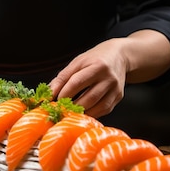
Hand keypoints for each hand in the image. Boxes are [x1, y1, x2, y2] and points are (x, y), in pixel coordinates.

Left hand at [49, 30, 169, 117]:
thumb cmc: (95, 58)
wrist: (120, 56)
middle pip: (89, 97)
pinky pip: (104, 110)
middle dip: (72, 106)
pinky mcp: (119, 97)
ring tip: (69, 112)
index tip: (54, 100)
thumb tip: (49, 93)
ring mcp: (116, 89)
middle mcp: (109, 78)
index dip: (64, 93)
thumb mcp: (78, 62)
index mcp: (97, 65)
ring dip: (82, 113)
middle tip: (60, 109)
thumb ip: (63, 77)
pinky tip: (82, 113)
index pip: (77, 82)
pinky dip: (92, 114)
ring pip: (98, 107)